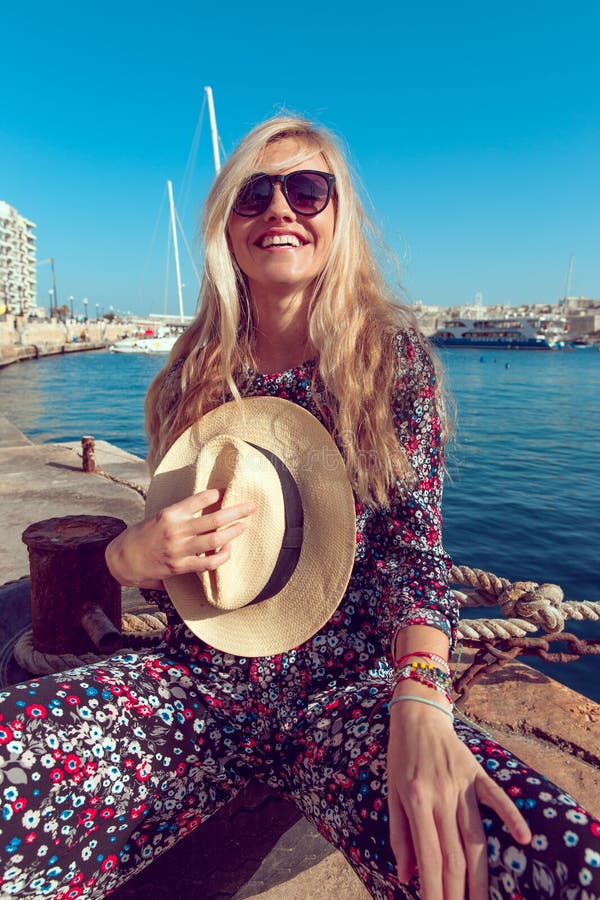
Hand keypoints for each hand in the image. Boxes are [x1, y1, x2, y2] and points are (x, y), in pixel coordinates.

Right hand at [106, 489, 254, 587]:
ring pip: (215, 540)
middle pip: (214, 519)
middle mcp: (176, 531)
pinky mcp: (180, 567)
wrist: (122, 560)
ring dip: (234, 531)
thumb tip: (207, 503)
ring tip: (244, 524)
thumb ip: (181, 513)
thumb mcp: (159, 517)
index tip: (228, 490)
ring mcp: (179, 550)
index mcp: (170, 514)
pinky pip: (208, 562)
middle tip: (251, 506)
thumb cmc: (142, 535)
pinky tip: (228, 549)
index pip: (199, 499)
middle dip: (236, 511)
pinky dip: (222, 555)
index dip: (217, 494)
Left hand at [386, 698, 531, 899]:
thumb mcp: (391, 792)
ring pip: (475, 837)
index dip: (433, 888)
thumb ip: (399, 834)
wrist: (417, 714)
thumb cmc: (401, 756)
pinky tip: (524, 838)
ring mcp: (461, 785)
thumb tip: (406, 875)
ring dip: (480, 874)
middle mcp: (440, 796)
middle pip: (454, 854)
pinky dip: (511, 816)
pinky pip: (496, 797)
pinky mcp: (477, 773)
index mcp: (416, 801)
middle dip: (457, 891)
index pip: (428, 856)